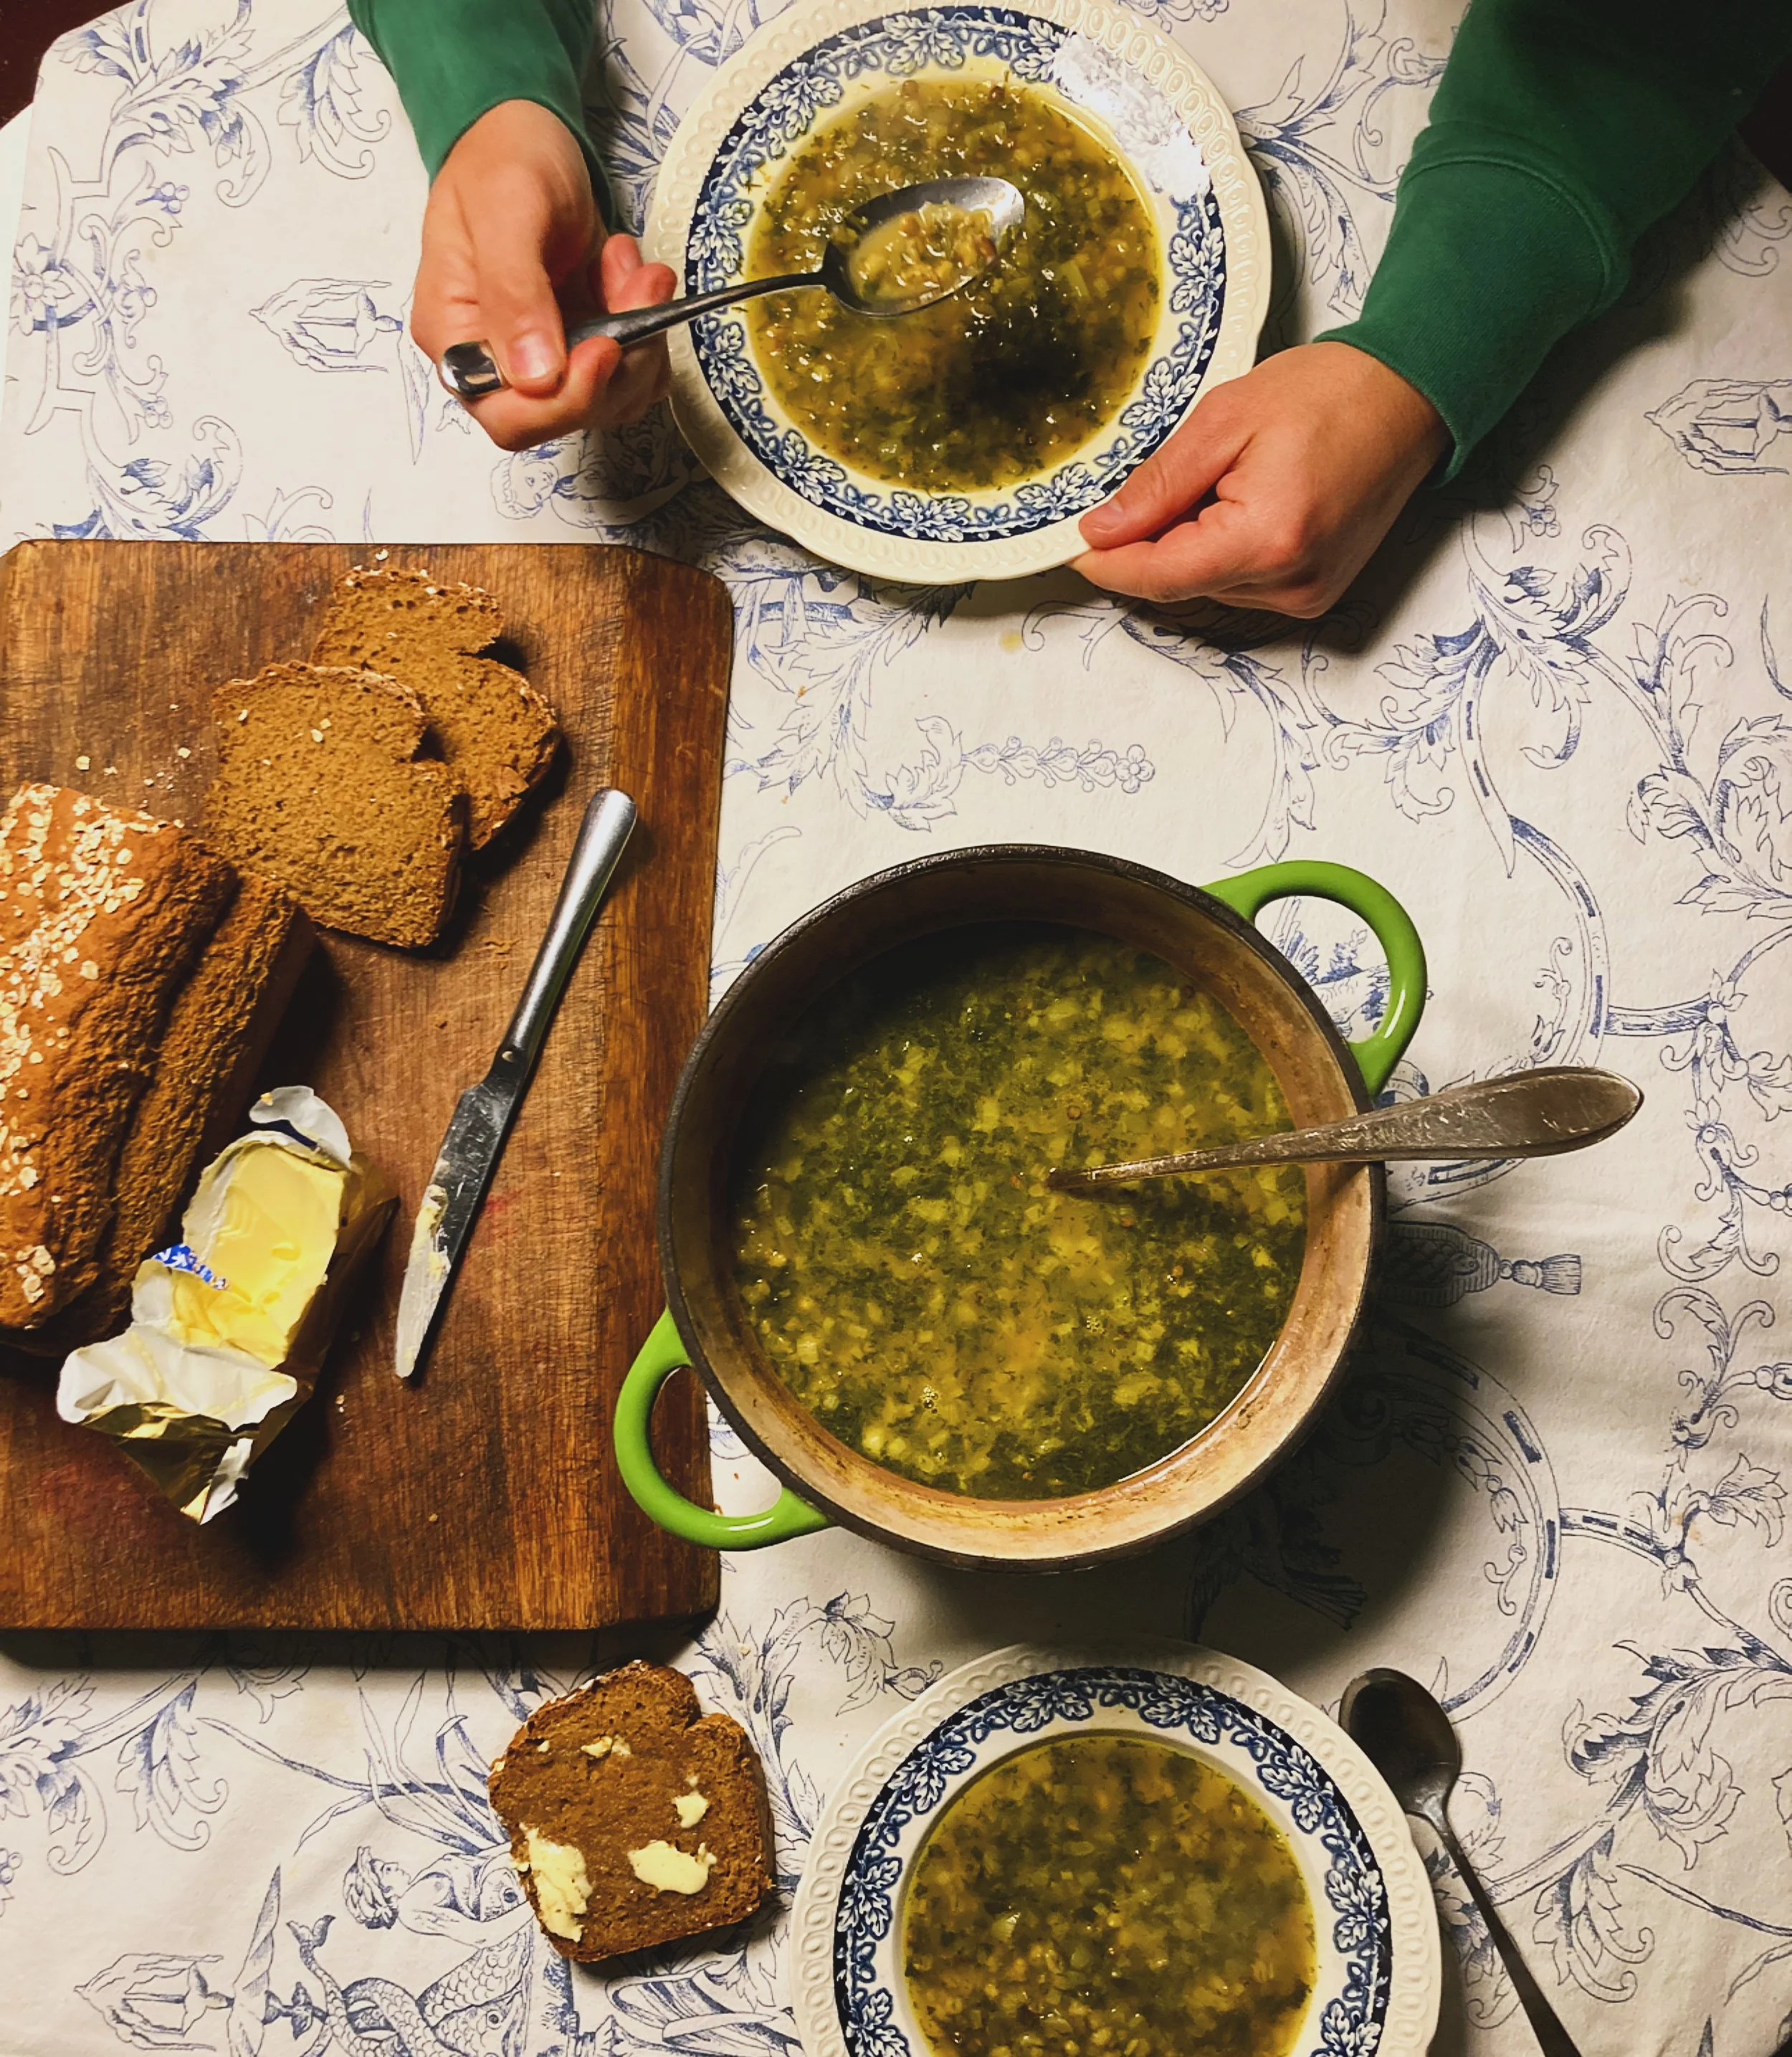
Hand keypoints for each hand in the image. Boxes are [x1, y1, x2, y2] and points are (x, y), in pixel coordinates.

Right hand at [410, 100, 675, 451]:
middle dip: (618, 362)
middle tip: (640, 287)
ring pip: (611, 395)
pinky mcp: (583, 342)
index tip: (605, 347)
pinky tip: (630, 274)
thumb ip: (514, 295)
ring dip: (641, 337)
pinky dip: (647, 327)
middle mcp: (497, 360)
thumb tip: (534, 376)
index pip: (509, 417)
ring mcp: (544, 355)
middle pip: (568, 414)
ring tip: (633, 266)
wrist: (522, 131)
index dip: (565, 400)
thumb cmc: (500, 160)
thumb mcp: (504, 212)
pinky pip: (631, 369)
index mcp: (457, 337)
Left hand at [1074, 342, 1448, 616]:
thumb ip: (1157, 486)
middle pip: (1180, 584)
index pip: (1158, 577)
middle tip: (1154, 483)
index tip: (1072, 544)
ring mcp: (1307, 596)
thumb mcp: (1224, 420)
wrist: (1408, 397)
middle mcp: (1290, 584)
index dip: (1108, 564)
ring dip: (1190, 544)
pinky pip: (1240, 583)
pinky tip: (1242, 500)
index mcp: (1267, 540)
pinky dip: (1221, 550)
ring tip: (1221, 479)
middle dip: (1152, 543)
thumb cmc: (1327, 394)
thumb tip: (1100, 533)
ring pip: (1206, 585)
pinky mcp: (1315, 594)